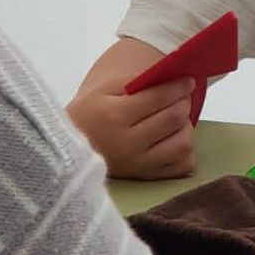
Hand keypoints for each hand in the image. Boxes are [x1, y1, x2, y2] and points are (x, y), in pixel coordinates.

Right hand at [67, 75, 197, 180]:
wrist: (67, 151)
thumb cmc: (88, 115)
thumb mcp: (102, 90)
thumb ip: (133, 80)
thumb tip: (166, 75)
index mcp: (114, 116)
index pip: (158, 98)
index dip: (178, 86)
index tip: (187, 81)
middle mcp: (128, 143)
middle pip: (173, 118)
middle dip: (183, 102)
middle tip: (182, 96)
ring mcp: (138, 164)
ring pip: (182, 143)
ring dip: (186, 126)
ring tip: (177, 119)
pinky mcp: (145, 178)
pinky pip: (180, 166)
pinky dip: (185, 151)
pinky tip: (175, 139)